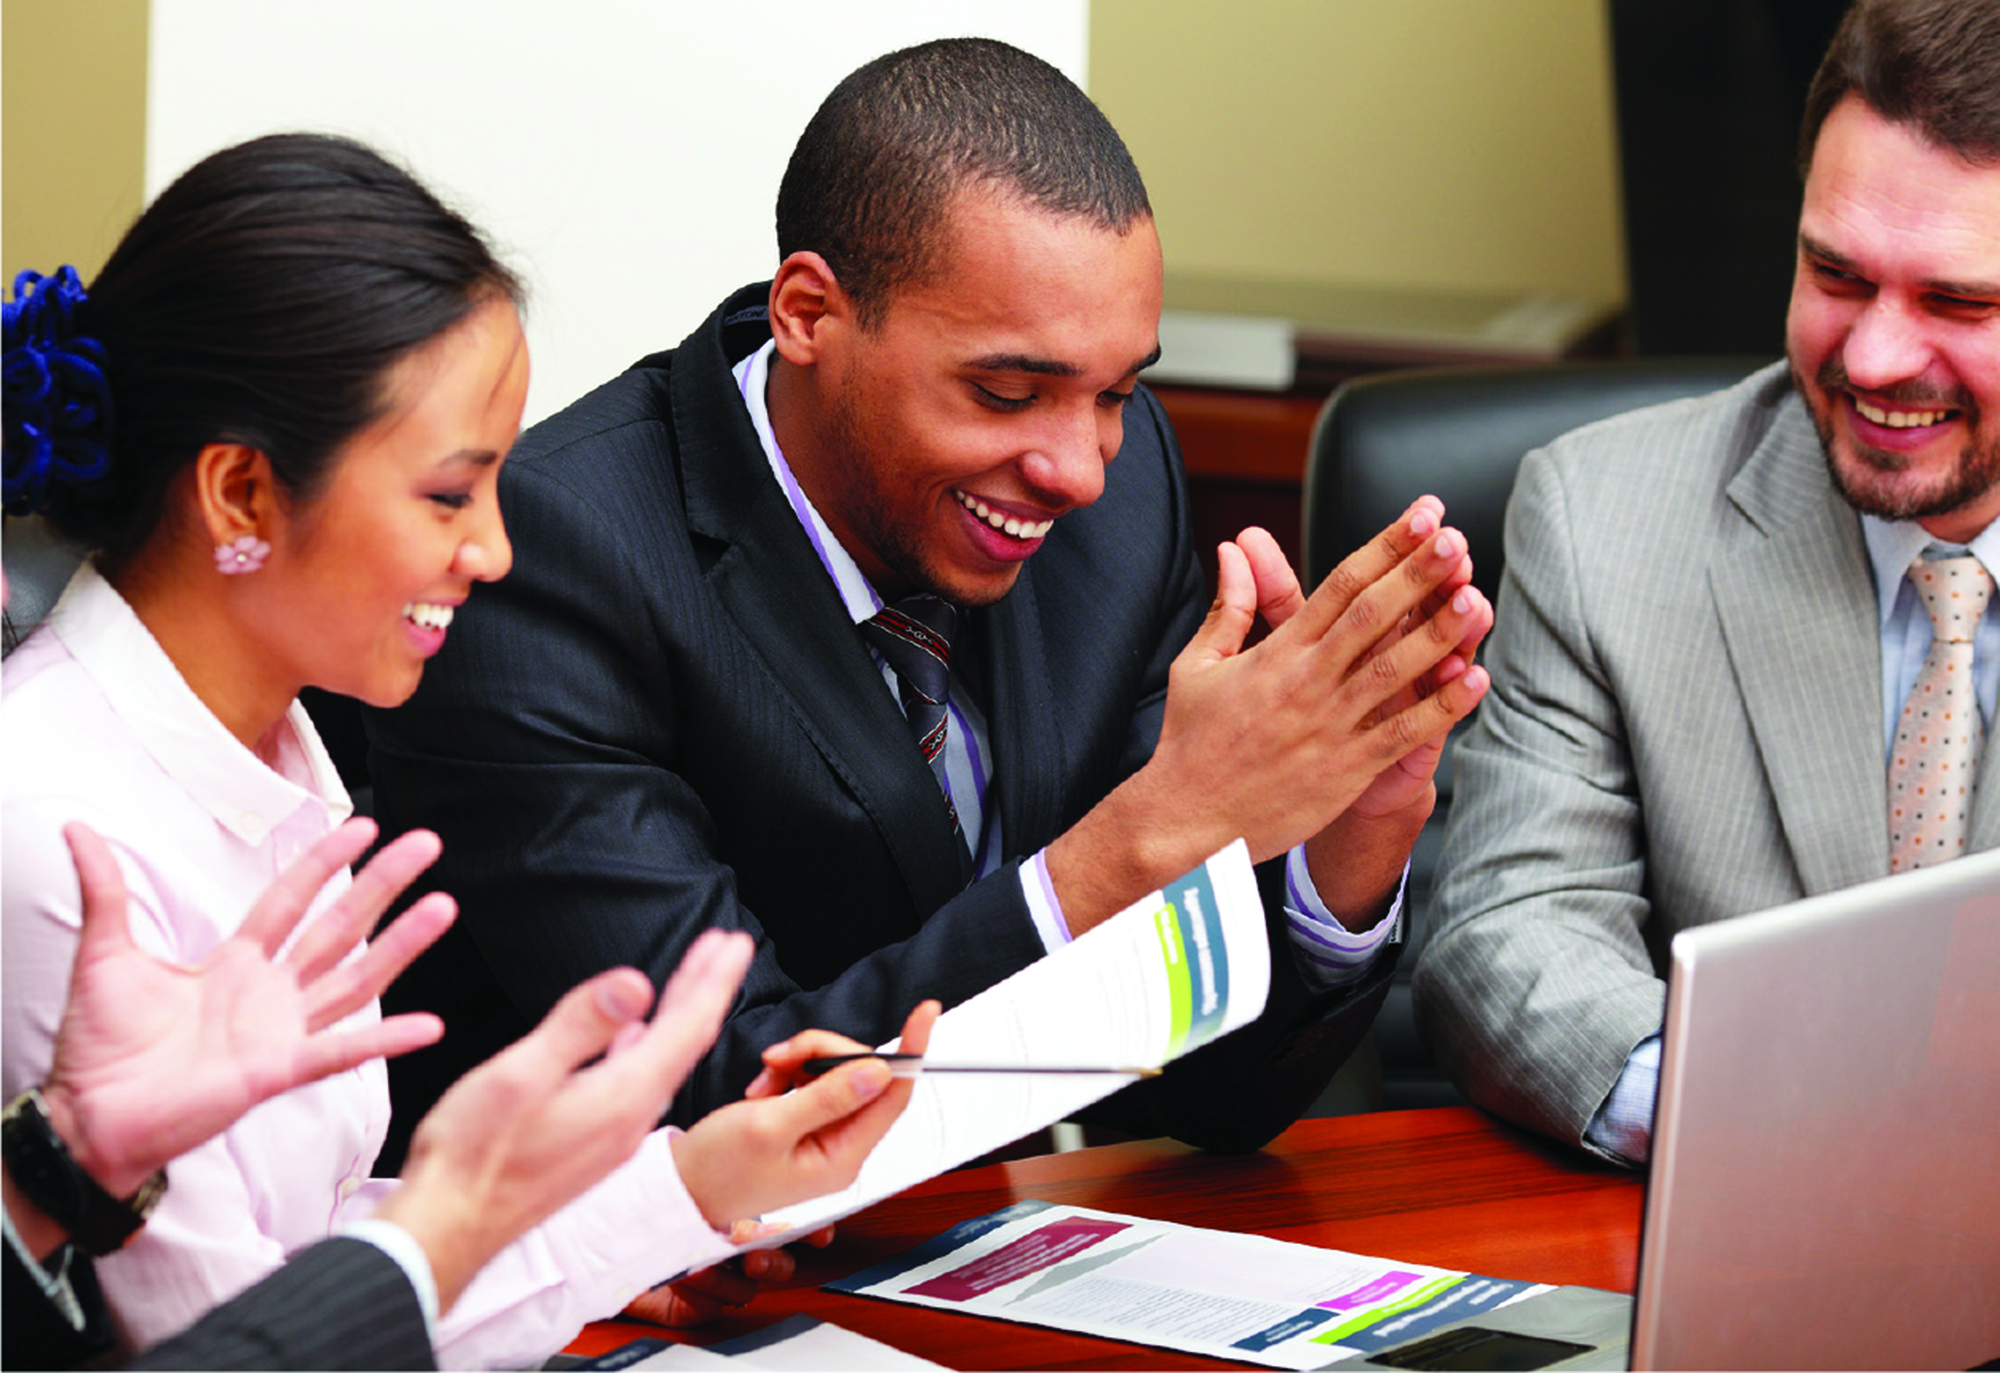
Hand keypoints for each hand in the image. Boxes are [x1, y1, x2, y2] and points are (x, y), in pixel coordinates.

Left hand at [38, 818, 454, 1198]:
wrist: (87, 1116)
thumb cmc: (99, 1046)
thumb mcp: (105, 954)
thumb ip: (105, 892)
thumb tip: (77, 830)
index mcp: (236, 962)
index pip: (291, 897)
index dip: (326, 860)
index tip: (365, 825)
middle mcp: (269, 993)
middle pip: (339, 926)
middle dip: (383, 884)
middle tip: (426, 844)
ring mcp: (280, 1032)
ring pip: (355, 979)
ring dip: (401, 944)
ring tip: (443, 907)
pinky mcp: (277, 1071)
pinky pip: (339, 1051)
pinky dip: (385, 1040)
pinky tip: (428, 1026)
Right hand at [374, 930, 753, 1314]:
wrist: (447, 1230)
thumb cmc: (473, 1154)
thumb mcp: (522, 1074)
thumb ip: (581, 1026)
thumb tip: (637, 982)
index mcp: (623, 1096)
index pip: (688, 1026)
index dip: (714, 978)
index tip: (734, 941)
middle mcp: (631, 1118)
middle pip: (684, 1040)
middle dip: (706, 988)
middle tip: (727, 946)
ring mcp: (613, 1135)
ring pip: (663, 1060)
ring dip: (679, 1014)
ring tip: (691, 978)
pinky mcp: (592, 1146)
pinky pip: (637, 1082)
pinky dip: (646, 1045)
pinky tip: (635, 1037)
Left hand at [619, 1221, 835, 1326]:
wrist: (605, 1239)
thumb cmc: (649, 1210)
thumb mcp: (696, 1196)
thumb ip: (735, 1206)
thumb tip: (758, 1216)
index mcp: (740, 1221)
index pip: (788, 1230)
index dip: (808, 1233)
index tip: (820, 1234)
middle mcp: (731, 1253)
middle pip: (775, 1269)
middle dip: (772, 1264)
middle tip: (755, 1256)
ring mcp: (712, 1283)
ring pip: (742, 1291)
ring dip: (721, 1276)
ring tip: (697, 1261)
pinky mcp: (689, 1308)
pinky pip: (708, 1311)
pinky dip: (695, 1296)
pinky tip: (681, 1279)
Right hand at [670, 999, 940, 1230]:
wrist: (681, 1188)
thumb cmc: (717, 1170)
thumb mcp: (768, 1127)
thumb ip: (827, 1097)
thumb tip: (879, 1070)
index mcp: (842, 1158)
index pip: (894, 1095)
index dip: (912, 1051)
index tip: (925, 1012)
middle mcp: (841, 1148)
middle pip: (861, 1074)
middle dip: (822, 1053)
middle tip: (780, 1057)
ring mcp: (825, 1135)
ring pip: (836, 1071)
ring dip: (799, 1062)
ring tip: (764, 1082)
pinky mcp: (806, 1123)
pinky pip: (813, 1079)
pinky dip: (788, 1072)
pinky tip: (763, 1089)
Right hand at [1229, 514, 1493, 923]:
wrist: (1186, 820)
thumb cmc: (1190, 743)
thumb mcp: (1198, 665)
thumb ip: (1231, 607)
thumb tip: (1235, 550)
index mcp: (1278, 653)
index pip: (1340, 585)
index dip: (1385, 546)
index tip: (1420, 517)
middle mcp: (1308, 682)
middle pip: (1373, 616)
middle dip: (1417, 574)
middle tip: (1456, 539)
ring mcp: (1330, 726)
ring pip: (1394, 669)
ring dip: (1438, 632)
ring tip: (1474, 597)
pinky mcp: (1346, 770)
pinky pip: (1403, 733)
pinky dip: (1441, 706)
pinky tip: (1474, 679)